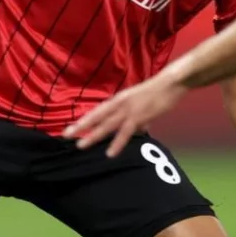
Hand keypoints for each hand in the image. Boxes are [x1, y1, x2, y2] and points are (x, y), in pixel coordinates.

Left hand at [64, 75, 184, 157]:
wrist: (170, 83)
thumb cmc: (159, 92)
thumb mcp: (143, 103)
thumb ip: (139, 118)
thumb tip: (140, 128)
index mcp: (119, 99)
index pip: (98, 111)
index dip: (85, 119)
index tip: (72, 127)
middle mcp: (119, 103)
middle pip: (96, 117)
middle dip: (81, 126)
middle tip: (65, 135)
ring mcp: (128, 109)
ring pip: (106, 125)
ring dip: (93, 135)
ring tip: (80, 145)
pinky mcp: (139, 116)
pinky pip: (125, 132)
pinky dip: (117, 143)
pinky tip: (110, 153)